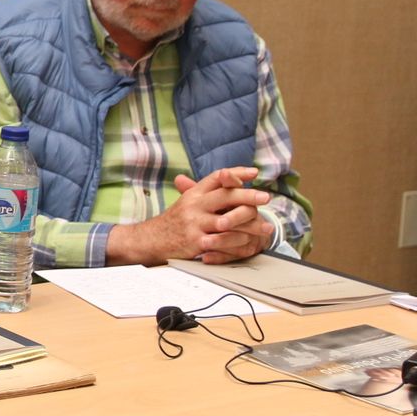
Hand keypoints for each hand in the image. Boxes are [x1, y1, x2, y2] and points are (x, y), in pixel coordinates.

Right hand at [106, 166, 272, 265]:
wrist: (150, 240)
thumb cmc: (174, 221)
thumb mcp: (188, 201)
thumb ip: (207, 191)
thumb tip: (229, 177)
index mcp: (194, 193)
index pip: (217, 177)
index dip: (236, 173)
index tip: (254, 172)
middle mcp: (194, 205)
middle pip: (225, 196)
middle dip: (248, 196)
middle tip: (266, 197)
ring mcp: (194, 223)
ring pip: (227, 221)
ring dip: (250, 225)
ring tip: (266, 228)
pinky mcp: (195, 241)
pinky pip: (221, 241)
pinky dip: (237, 242)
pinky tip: (249, 243)